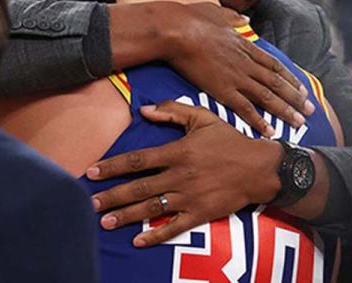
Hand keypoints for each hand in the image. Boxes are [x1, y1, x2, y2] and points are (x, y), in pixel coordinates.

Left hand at [87, 101, 282, 246]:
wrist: (261, 168)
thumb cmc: (230, 140)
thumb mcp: (202, 118)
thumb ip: (172, 112)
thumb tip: (144, 110)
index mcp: (177, 152)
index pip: (138, 160)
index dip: (113, 166)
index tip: (92, 172)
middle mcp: (180, 176)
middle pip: (140, 187)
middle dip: (113, 196)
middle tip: (90, 202)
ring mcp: (190, 197)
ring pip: (152, 208)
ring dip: (127, 216)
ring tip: (105, 222)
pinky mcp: (201, 214)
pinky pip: (175, 227)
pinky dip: (156, 235)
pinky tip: (138, 241)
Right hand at [167, 3, 310, 136]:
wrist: (178, 31)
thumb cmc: (191, 19)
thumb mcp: (217, 13)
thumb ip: (232, 18)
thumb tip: (244, 19)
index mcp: (244, 45)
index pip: (274, 64)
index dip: (290, 77)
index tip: (302, 88)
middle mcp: (246, 63)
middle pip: (277, 82)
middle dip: (295, 97)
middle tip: (311, 110)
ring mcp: (237, 77)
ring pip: (268, 97)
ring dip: (286, 110)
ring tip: (300, 122)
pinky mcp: (223, 89)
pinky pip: (245, 108)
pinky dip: (259, 121)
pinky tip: (269, 131)